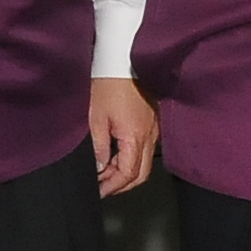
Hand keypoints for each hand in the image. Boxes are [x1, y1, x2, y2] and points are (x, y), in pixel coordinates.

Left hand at [88, 77, 159, 194]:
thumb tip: (100, 168)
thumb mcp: (96, 117)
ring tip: (106, 172)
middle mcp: (150, 136)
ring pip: (145, 163)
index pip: (128, 173)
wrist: (124, 59)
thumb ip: (100, 147)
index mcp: (135, 136)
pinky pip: (146, 149)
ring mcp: (154, 130)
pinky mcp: (153, 123)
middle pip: (141, 174)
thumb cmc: (109, 83)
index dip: (113, 186)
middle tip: (103, 187)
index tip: (99, 191)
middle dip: (122, 185)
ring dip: (127, 172)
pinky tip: (117, 155)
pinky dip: (132, 159)